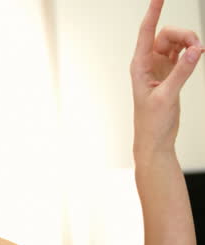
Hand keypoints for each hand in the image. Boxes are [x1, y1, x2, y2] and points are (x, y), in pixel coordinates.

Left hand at [131, 0, 203, 159]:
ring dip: (188, 43)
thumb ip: (182, 72)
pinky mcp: (168, 75)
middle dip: (183, 35)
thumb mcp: (167, 96)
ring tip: (199, 53)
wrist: (154, 139)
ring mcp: (158, 69)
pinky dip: (190, 53)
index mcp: (139, 66)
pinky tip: (197, 55)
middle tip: (197, 47)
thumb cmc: (152, 121)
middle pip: (165, 35)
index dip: (153, 13)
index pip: (146, 33)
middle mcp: (147, 64)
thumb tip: (196, 50)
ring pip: (174, 44)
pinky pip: (180, 55)